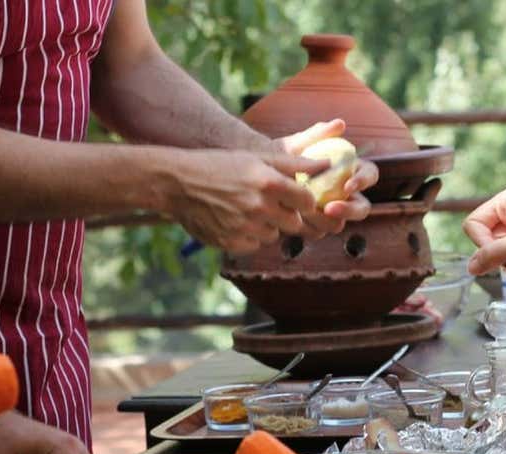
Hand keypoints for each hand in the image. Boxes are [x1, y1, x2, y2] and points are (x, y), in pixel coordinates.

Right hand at [160, 149, 327, 253]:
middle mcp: (259, 206)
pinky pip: (254, 245)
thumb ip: (293, 163)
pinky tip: (234, 220)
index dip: (305, 201)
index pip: (307, 201)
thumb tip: (327, 164)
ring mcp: (245, 227)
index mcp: (268, 182)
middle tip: (270, 205)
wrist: (178, 183)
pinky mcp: (232, 243)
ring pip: (273, 235)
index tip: (297, 198)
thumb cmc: (220, 165)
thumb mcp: (256, 157)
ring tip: (247, 209)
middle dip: (288, 216)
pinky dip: (249, 236)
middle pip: (294, 223)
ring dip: (268, 226)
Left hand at [271, 119, 378, 237]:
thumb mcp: (295, 144)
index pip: (369, 175)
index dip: (363, 180)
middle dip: (350, 210)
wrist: (258, 178)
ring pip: (339, 224)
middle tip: (330, 209)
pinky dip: (308, 227)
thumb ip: (316, 134)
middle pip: (362, 208)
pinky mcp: (314, 226)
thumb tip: (339, 124)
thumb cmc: (281, 156)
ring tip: (305, 212)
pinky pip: (318, 232)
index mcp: (349, 172)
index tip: (347, 184)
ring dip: (325, 221)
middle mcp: (344, 196)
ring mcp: (330, 213)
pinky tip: (292, 219)